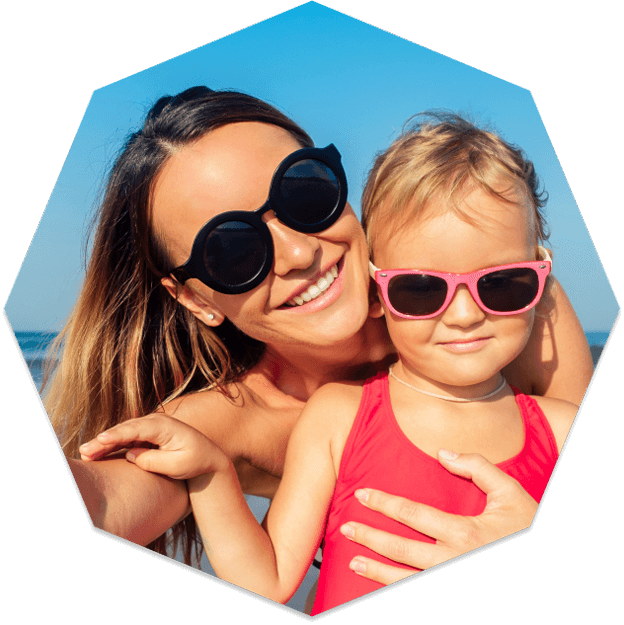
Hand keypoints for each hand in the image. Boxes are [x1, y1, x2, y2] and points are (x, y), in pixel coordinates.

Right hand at [78, 414, 228, 479]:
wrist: (208, 458)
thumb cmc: (195, 461)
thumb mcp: (178, 464)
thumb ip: (153, 460)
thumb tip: (131, 455)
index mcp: (165, 426)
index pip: (136, 429)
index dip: (117, 435)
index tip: (100, 440)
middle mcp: (156, 422)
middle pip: (125, 429)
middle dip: (104, 440)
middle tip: (85, 451)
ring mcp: (151, 427)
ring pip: (123, 433)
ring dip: (104, 442)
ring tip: (86, 453)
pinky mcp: (147, 435)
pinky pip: (126, 438)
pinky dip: (112, 444)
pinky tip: (97, 452)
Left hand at [341, 450, 538, 584]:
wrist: (539, 556)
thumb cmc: (528, 527)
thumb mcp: (510, 492)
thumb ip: (478, 468)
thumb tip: (443, 453)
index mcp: (463, 531)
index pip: (411, 513)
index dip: (383, 503)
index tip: (362, 495)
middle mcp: (452, 559)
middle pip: (400, 548)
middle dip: (369, 536)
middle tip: (346, 527)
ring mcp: (451, 580)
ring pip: (404, 579)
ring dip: (376, 570)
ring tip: (353, 561)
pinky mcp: (452, 591)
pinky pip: (417, 592)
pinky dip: (394, 589)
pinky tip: (380, 586)